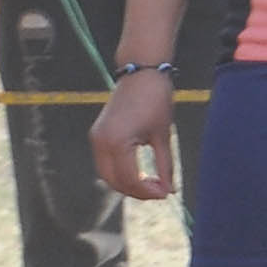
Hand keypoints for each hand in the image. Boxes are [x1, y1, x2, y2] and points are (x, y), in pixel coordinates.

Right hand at [90, 66, 180, 200]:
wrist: (141, 73)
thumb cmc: (156, 100)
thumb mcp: (163, 136)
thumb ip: (165, 166)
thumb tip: (170, 190)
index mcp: (117, 142)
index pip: (130, 179)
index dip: (147, 191)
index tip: (165, 194)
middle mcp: (101, 142)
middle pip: (114, 181)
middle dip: (135, 191)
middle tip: (158, 192)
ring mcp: (96, 139)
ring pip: (107, 175)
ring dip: (126, 183)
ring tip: (150, 184)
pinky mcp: (97, 135)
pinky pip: (105, 163)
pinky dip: (120, 172)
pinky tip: (139, 173)